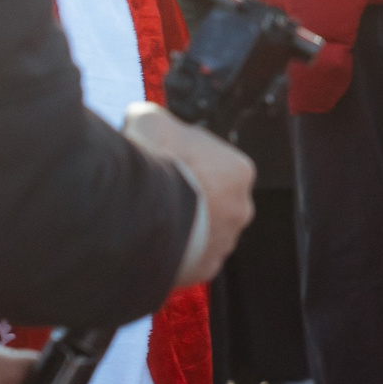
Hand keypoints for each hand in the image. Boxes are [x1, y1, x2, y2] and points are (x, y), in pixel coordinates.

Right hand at [121, 102, 256, 287]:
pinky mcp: (205, 267)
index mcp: (238, 171)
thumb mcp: (150, 120)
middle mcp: (240, 207)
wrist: (141, 215)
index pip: (218, 165)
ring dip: (184, 226)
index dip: (190, 163)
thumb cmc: (153, 165)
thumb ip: (154, 118)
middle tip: (158, 193)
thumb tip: (142, 116)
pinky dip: (176, 252)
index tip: (169, 165)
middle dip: (189, 196)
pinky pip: (192, 257)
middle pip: (214, 200)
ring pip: (204, 231)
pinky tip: (154, 241)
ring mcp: (225, 240)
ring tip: (152, 219)